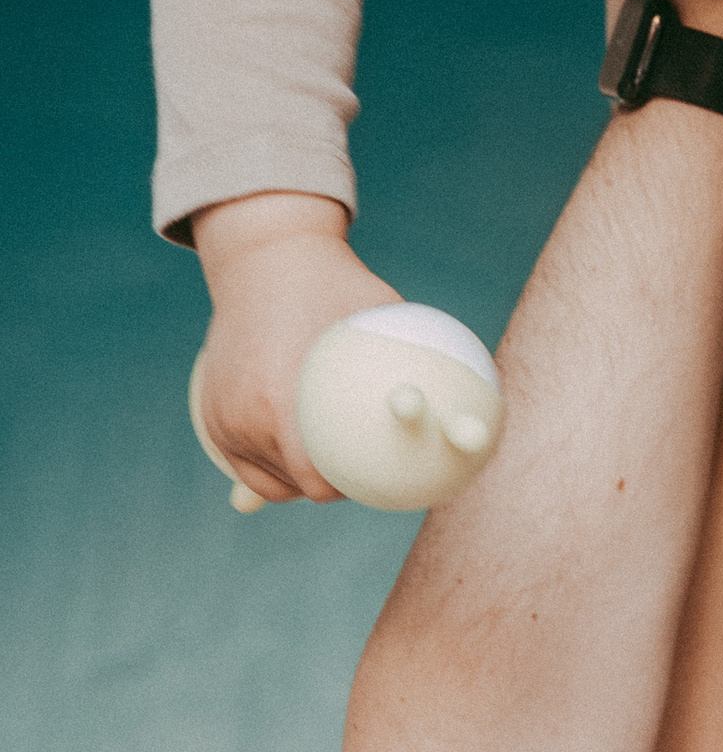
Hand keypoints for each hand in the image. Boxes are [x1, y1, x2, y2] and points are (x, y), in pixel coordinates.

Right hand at [192, 193, 401, 503]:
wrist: (260, 261)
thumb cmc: (330, 284)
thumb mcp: (380, 308)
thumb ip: (419, 353)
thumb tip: (483, 388)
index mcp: (277, 399)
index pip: (314, 479)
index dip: (349, 490)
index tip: (381, 483)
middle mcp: (241, 417)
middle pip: (295, 486)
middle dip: (334, 487)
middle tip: (370, 477)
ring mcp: (220, 420)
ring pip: (271, 482)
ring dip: (304, 480)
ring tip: (342, 468)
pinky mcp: (211, 417)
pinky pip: (249, 462)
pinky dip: (278, 465)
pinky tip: (312, 455)